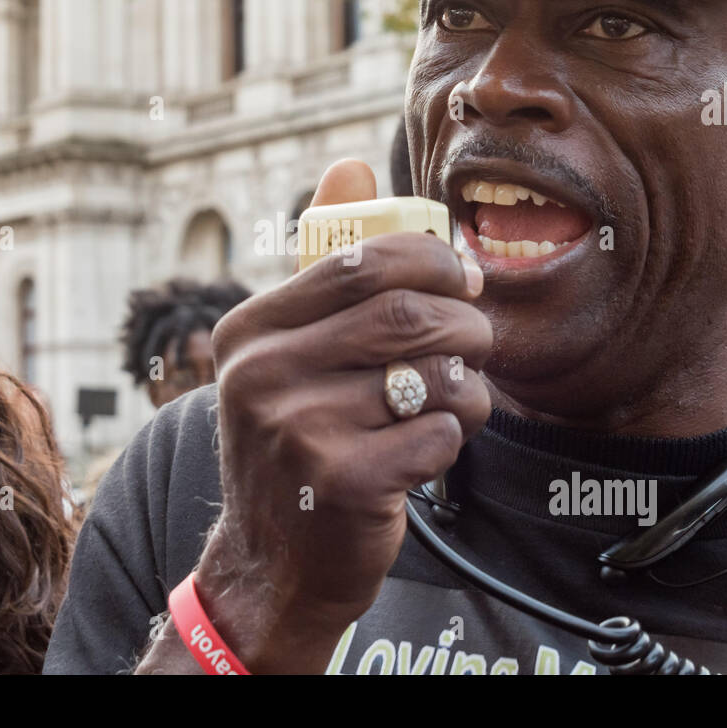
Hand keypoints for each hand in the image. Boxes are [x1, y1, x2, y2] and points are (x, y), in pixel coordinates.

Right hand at [139, 159, 491, 672]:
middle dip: (465, 324)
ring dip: (467, 386)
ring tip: (457, 398)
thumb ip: (323, 265)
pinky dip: (454, 438)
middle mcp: (261, 374)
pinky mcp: (341, 482)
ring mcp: (297, 430)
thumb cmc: (298, 440)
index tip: (462, 278)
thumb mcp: (289, 352)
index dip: (433, 261)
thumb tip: (351, 165)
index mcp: (249, 330)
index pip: (361, 261)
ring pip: (433, 375)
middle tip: (477, 341)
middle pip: (407, 314)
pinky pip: (439, 434)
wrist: (271, 562)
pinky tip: (428, 450)